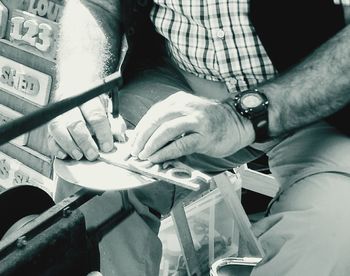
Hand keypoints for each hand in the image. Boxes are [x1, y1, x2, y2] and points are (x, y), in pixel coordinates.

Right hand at [48, 95, 126, 160]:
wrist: (77, 84)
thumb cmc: (93, 100)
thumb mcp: (108, 107)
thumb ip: (115, 122)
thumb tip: (119, 137)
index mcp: (88, 97)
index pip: (95, 115)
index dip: (102, 132)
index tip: (107, 146)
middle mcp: (70, 102)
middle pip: (75, 122)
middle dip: (84, 141)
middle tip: (93, 154)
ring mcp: (57, 111)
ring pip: (57, 128)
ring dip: (68, 145)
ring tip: (79, 155)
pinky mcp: (49, 121)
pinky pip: (48, 135)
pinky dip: (55, 147)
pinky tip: (64, 154)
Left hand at [131, 91, 254, 162]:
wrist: (237, 123)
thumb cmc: (210, 121)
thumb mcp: (187, 114)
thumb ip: (169, 122)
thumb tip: (146, 138)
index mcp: (179, 100)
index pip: (153, 113)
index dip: (140, 128)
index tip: (132, 141)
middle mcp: (186, 107)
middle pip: (156, 120)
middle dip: (142, 137)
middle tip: (134, 150)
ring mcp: (196, 120)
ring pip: (166, 131)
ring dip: (151, 144)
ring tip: (143, 155)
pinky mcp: (204, 135)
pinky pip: (180, 144)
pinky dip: (166, 152)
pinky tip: (157, 158)